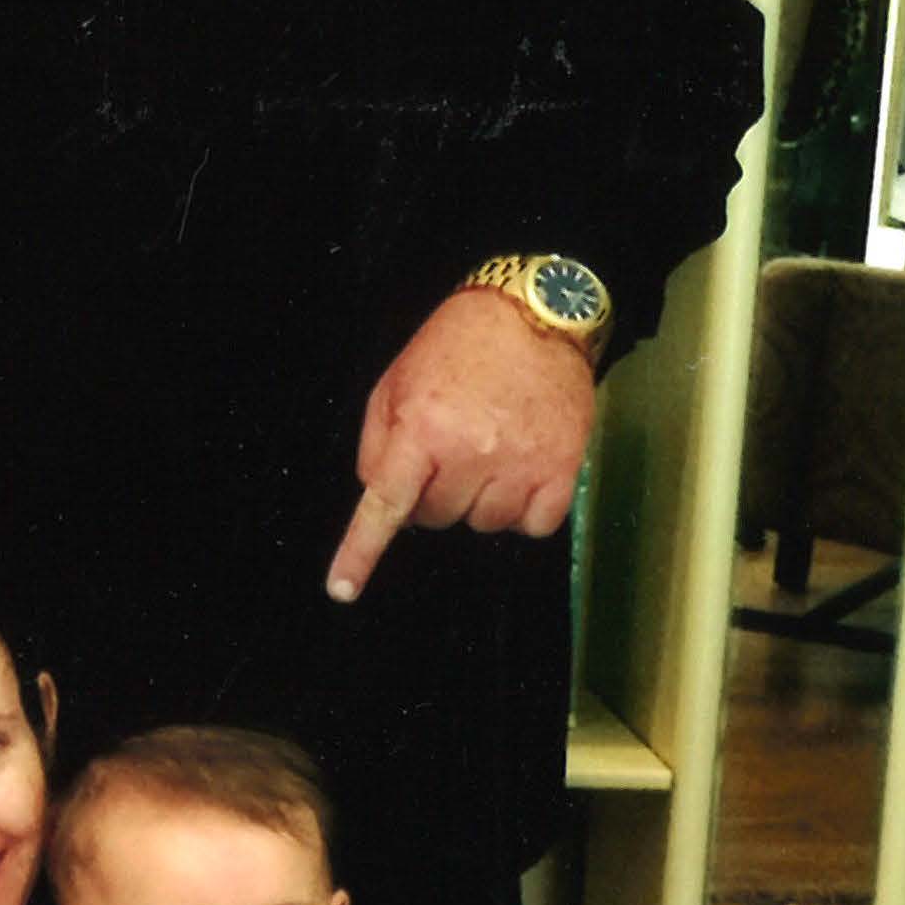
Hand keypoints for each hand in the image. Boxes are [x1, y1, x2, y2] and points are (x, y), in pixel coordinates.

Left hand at [323, 287, 598, 603]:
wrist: (532, 314)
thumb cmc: (457, 347)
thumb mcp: (396, 383)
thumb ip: (377, 443)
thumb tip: (378, 496)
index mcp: (422, 428)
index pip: (384, 504)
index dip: (360, 552)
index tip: (342, 590)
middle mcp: (470, 451)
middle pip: (435, 518)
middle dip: (433, 494)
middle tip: (448, 452)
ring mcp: (520, 464)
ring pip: (484, 525)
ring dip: (478, 502)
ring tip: (487, 454)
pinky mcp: (562, 469)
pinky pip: (533, 526)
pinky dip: (523, 512)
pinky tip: (519, 474)